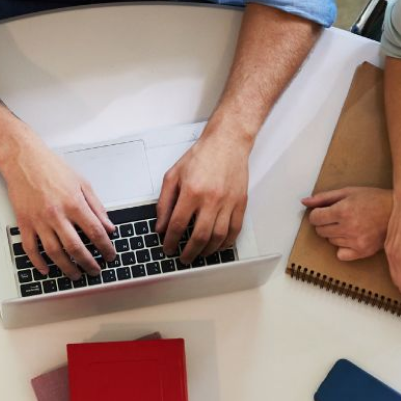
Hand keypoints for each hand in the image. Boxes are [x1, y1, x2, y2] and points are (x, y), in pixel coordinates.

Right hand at [0, 140, 114, 279]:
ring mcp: (39, 220)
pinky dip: (38, 262)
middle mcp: (57, 214)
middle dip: (88, 263)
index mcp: (74, 203)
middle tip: (95, 271)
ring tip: (75, 275)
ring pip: (54, 252)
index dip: (105, 248)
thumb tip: (108, 226)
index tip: (109, 256)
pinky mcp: (24, 222)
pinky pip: (30, 248)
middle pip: (76, 247)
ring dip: (66, 267)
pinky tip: (46, 269)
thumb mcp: (82, 182)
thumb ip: (97, 206)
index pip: (95, 232)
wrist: (23, 159)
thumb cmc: (51, 167)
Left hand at [156, 131, 249, 262]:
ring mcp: (228, 202)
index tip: (167, 248)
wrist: (227, 142)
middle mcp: (211, 199)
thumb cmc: (201, 156)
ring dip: (207, 251)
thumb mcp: (173, 175)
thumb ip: (164, 202)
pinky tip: (218, 246)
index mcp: (191, 191)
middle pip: (199, 236)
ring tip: (199, 255)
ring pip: (218, 237)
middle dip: (189, 252)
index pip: (178, 225)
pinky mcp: (241, 203)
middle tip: (183, 258)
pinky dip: (226, 242)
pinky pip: (235, 229)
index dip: (170, 241)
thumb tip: (160, 226)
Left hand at [300, 187, 392, 260]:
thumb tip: (304, 202)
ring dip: (336, 233)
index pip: (315, 218)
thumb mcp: (348, 192)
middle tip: (340, 217)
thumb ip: (324, 198)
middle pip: (321, 231)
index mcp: (343, 211)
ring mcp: (355, 241)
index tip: (326, 212)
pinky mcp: (362, 251)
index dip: (318, 214)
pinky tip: (353, 237)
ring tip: (351, 225)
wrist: (397, 212)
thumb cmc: (373, 199)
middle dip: (326, 223)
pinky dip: (343, 248)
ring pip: (331, 241)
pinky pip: (341, 254)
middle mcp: (348, 227)